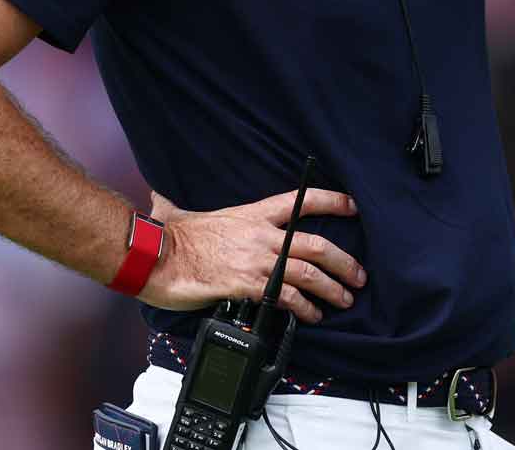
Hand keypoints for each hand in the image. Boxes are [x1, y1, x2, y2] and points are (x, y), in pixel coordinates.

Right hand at [139, 188, 364, 321]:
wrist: (155, 256)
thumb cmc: (167, 237)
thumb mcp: (179, 212)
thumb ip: (177, 205)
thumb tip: (160, 198)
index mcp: (254, 213)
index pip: (303, 200)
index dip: (334, 201)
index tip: (355, 206)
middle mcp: (263, 235)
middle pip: (318, 244)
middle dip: (345, 262)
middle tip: (358, 276)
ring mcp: (259, 261)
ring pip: (310, 273)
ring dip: (332, 289)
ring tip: (343, 300)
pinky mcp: (250, 285)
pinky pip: (288, 298)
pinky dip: (305, 309)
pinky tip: (311, 316)